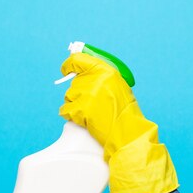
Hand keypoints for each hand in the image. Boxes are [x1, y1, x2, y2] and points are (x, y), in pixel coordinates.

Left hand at [59, 52, 178, 192]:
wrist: (127, 133)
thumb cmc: (124, 112)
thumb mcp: (118, 87)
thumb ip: (102, 78)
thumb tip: (81, 72)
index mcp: (106, 71)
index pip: (78, 59)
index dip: (69, 64)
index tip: (66, 69)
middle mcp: (96, 79)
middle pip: (74, 82)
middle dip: (78, 93)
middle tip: (90, 104)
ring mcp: (87, 94)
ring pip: (69, 95)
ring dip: (75, 104)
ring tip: (91, 113)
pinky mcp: (80, 109)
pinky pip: (65, 109)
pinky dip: (71, 115)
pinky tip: (83, 120)